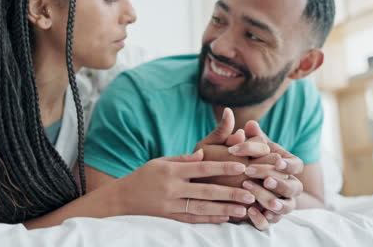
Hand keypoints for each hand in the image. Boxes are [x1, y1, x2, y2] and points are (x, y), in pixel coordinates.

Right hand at [113, 109, 256, 223]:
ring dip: (224, 209)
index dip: (222, 168)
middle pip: (206, 191)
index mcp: (171, 170)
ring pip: (202, 208)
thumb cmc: (144, 176)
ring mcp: (170, 205)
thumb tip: (203, 154)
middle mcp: (171, 188)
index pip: (202, 168)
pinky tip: (225, 218)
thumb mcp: (160, 161)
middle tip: (250, 193)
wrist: (122, 199)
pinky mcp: (170, 218)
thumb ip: (182, 159)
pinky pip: (193, 219)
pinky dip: (210, 219)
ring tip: (243, 209)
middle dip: (230, 193)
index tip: (241, 167)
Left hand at [229, 121, 303, 229]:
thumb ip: (252, 138)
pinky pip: (270, 222)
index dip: (288, 165)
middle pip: (294, 187)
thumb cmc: (250, 160)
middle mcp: (289, 186)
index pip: (296, 166)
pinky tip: (251, 211)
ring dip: (274, 202)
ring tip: (262, 200)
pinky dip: (262, 219)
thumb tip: (250, 124)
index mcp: (288, 167)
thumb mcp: (252, 149)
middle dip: (279, 183)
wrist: (242, 183)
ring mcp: (282, 203)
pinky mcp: (269, 217)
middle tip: (262, 179)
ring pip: (286, 207)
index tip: (277, 162)